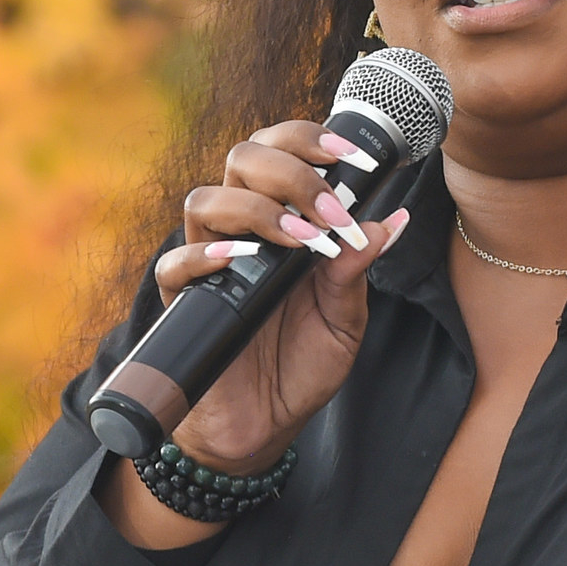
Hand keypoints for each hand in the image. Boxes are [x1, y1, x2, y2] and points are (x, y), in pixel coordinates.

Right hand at [154, 121, 411, 470]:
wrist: (267, 426)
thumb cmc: (304, 368)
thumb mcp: (345, 320)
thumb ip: (357, 270)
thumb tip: (390, 219)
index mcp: (286, 223)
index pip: (283, 153)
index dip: (309, 140)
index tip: (350, 155)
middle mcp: (244, 232)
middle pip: (242, 160)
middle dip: (288, 170)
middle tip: (326, 207)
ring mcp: (212, 264)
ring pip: (206, 200)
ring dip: (255, 209)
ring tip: (299, 241)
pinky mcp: (185, 301)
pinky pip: (176, 264)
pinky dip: (203, 256)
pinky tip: (237, 260)